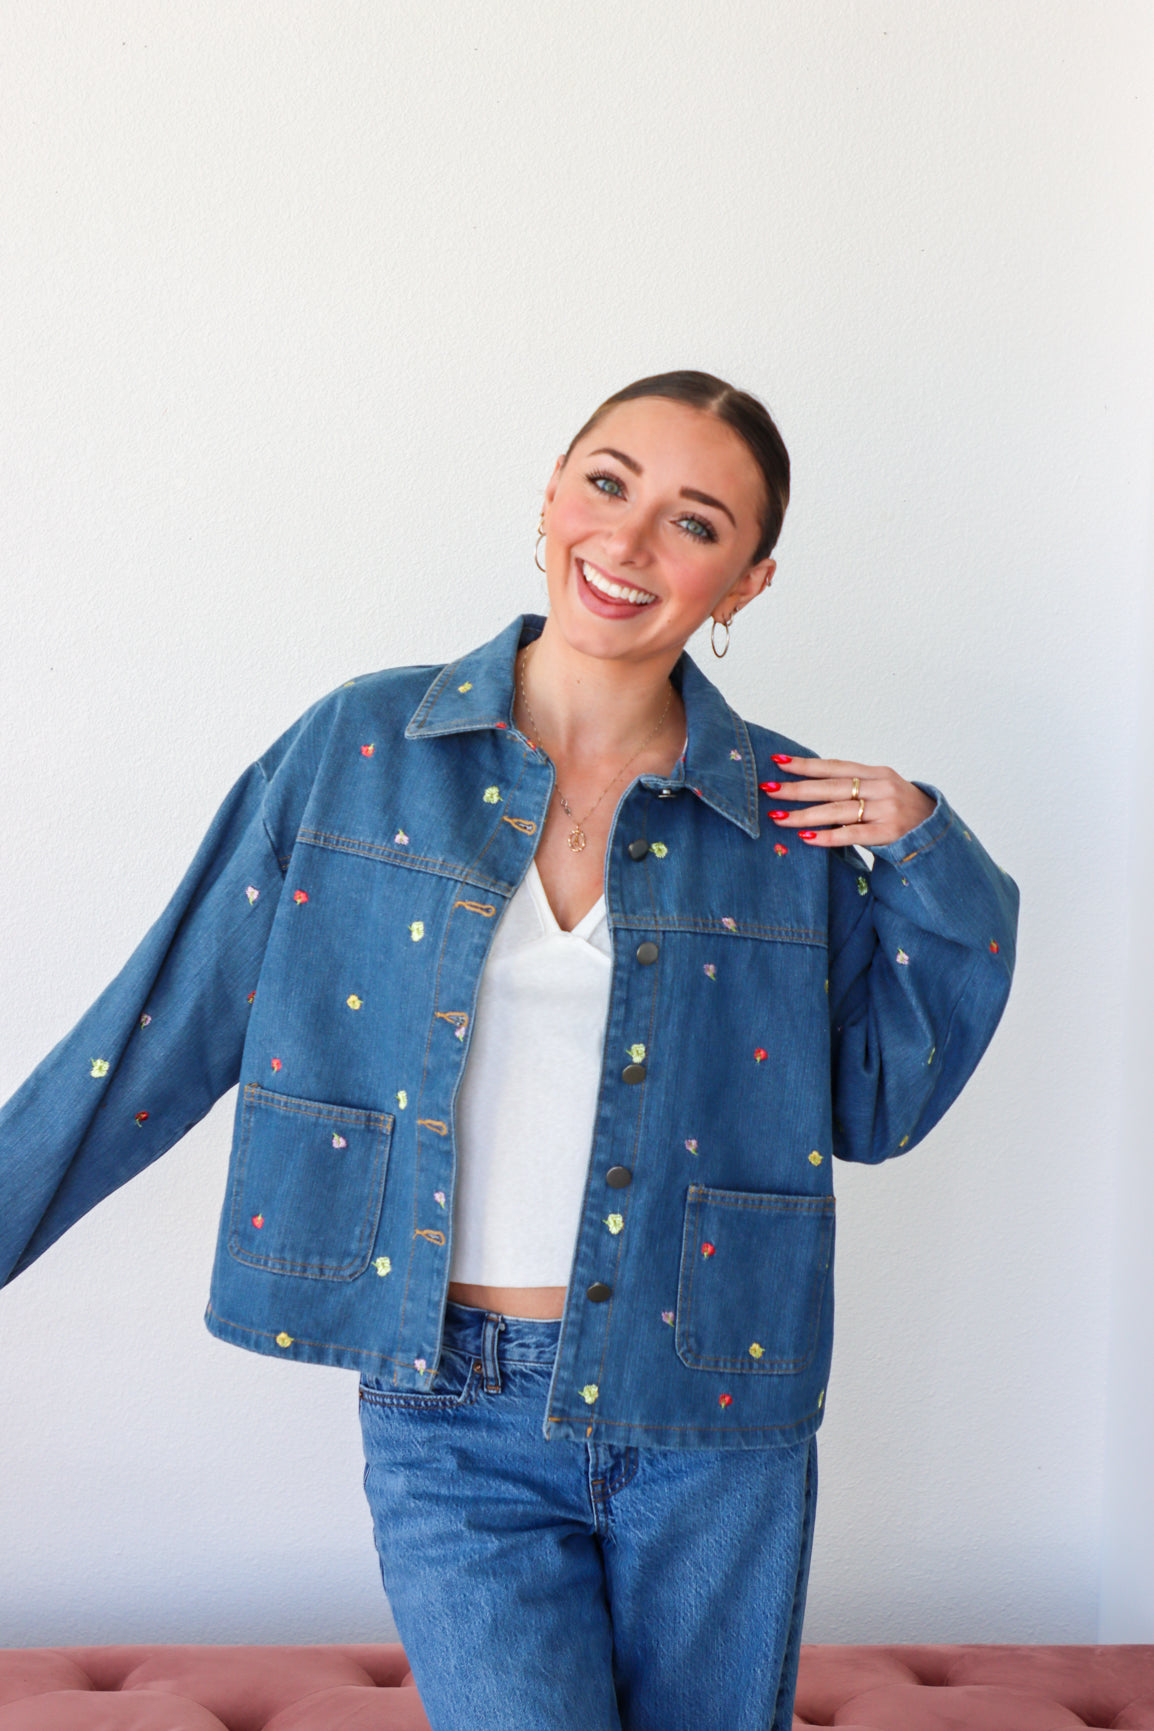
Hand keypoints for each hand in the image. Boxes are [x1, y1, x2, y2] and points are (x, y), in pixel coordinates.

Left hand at [761, 757, 935, 848]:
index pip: (835, 766)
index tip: (779, 761)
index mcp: (876, 773)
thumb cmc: (900, 810)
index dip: (806, 764)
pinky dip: (828, 836)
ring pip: (837, 811)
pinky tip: (807, 838)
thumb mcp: (881, 789)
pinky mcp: (889, 833)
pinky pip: (852, 835)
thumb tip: (809, 786)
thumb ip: (852, 787)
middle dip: (797, 789)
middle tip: (768, 790)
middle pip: (831, 787)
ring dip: (805, 815)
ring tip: (779, 818)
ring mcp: (886, 810)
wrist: (936, 831)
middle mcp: (881, 787)